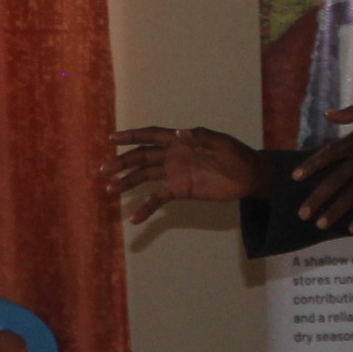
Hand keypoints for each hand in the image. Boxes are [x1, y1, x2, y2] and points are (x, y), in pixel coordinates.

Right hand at [103, 126, 262, 225]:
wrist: (248, 176)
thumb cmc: (236, 155)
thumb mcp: (221, 143)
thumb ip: (200, 137)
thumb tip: (179, 133)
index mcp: (179, 141)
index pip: (151, 136)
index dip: (131, 136)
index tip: (112, 139)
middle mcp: (172, 156)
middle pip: (141, 157)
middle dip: (122, 163)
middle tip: (103, 171)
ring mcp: (175, 173)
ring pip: (145, 177)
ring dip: (127, 183)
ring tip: (109, 190)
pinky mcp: (180, 190)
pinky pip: (159, 198)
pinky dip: (147, 207)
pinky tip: (135, 218)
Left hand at [295, 102, 352, 231]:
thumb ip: (351, 113)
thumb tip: (327, 113)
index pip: (329, 153)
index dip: (312, 165)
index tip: (296, 177)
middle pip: (335, 180)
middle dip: (317, 198)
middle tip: (302, 214)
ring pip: (351, 195)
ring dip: (335, 212)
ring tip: (320, 225)